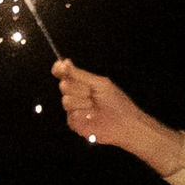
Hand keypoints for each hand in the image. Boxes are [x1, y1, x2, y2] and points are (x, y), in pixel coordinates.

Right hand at [52, 59, 184, 177]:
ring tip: (94, 107)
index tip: (61, 66)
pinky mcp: (74, 123)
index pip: (64, 73)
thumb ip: (79, 74)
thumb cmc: (116, 102)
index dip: (60, 69)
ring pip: (66, 101)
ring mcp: (73, 109)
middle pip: (64, 85)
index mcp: (81, 83)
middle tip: (92, 94)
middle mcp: (75, 94)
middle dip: (79, 89)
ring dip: (83, 103)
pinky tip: (92, 117)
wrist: (124, 123)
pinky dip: (83, 114)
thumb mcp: (99, 83)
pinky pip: (71, 115)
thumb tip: (64, 62)